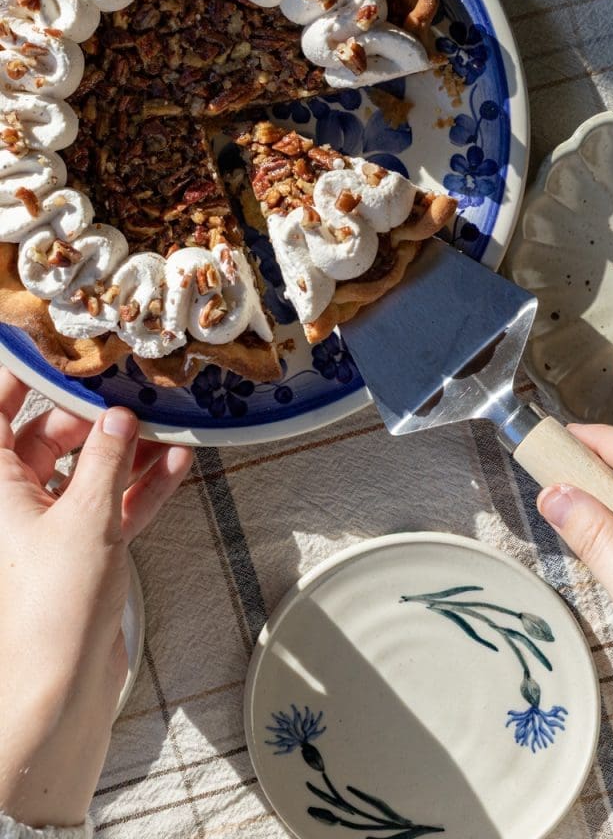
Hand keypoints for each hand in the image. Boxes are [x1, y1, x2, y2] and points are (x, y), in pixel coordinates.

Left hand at [0, 368, 193, 827]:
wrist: (59, 690)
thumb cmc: (51, 609)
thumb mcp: (86, 518)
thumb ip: (105, 458)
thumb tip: (116, 415)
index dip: (21, 375)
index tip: (53, 343)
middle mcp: (17, 501)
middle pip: (48, 435)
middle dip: (91, 413)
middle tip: (130, 387)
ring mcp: (50, 526)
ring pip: (86, 470)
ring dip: (125, 450)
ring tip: (165, 423)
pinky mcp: (82, 551)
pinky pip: (112, 504)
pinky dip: (140, 486)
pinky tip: (174, 464)